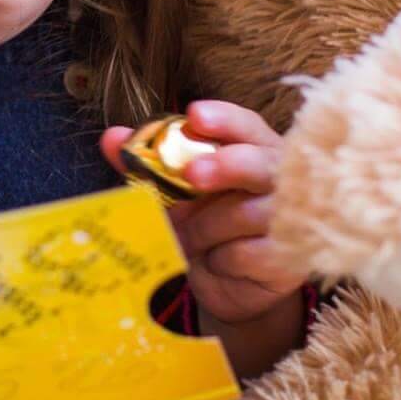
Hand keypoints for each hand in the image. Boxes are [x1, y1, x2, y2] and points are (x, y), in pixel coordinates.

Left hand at [101, 101, 306, 325]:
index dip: (224, 119)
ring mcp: (289, 220)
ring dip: (207, 226)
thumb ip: (147, 164)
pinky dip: (222, 258)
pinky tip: (216, 260)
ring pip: (248, 213)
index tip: (194, 116)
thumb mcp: (176, 192)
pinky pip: (249, 254)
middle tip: (192, 175)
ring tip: (188, 237)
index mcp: (256, 151)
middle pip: (260, 163)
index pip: (247, 126)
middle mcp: (280, 180)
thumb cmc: (206, 224)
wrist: (229, 283)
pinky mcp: (287, 260)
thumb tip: (112, 138)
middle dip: (225, 166)